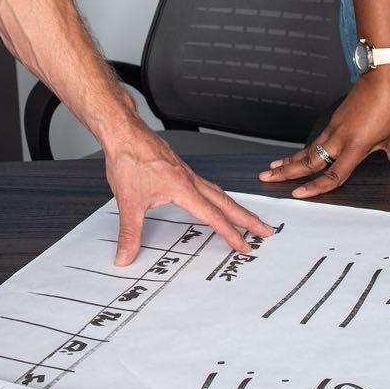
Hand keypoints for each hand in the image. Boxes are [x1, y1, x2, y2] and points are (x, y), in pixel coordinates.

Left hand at [101, 124, 275, 266]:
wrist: (124, 132)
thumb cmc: (128, 157)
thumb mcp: (128, 201)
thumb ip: (130, 233)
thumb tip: (125, 257)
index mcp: (183, 188)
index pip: (213, 216)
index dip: (230, 233)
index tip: (244, 246)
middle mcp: (190, 180)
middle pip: (227, 202)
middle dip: (248, 219)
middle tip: (265, 231)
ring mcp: (187, 174)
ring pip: (219, 193)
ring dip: (236, 207)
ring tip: (248, 219)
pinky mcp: (180, 170)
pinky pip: (208, 186)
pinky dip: (219, 196)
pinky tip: (214, 200)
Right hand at [257, 66, 389, 197]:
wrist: (382, 76)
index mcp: (355, 147)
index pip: (333, 174)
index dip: (315, 187)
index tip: (298, 195)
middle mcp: (339, 139)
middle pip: (308, 161)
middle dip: (285, 172)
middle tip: (266, 179)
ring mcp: (333, 129)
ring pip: (307, 150)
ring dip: (288, 161)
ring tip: (270, 169)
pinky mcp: (334, 121)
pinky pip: (314, 141)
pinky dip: (301, 151)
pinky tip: (293, 157)